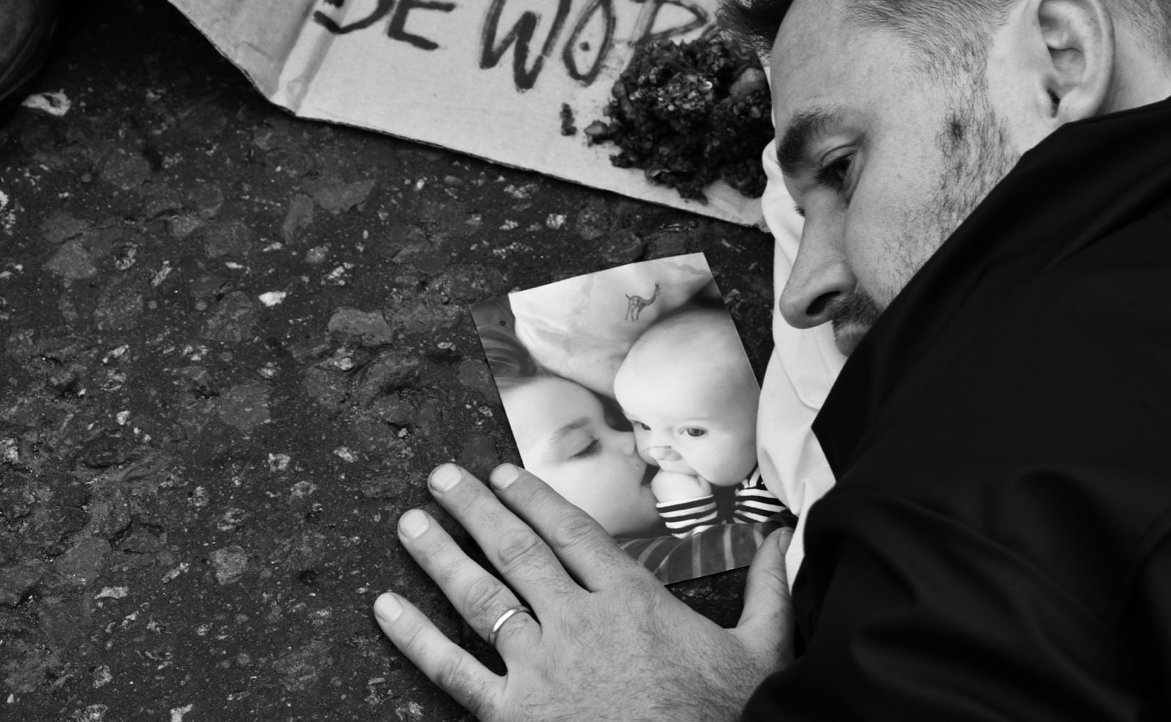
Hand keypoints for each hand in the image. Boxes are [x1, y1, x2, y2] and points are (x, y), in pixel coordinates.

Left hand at [374, 463, 793, 720]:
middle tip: (439, 477)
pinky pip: (453, 671)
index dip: (532, 497)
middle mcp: (579, 621)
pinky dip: (415, 638)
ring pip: (480, 597)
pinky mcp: (514, 715)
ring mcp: (542, 667)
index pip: (572, 532)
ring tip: (408, 525)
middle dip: (474, 509)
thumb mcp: (761, 651)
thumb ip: (768, 588)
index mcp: (632, 600)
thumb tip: (786, 535)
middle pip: (516, 550)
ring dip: (439, 555)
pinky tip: (384, 609)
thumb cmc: (725, 719)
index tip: (501, 473)